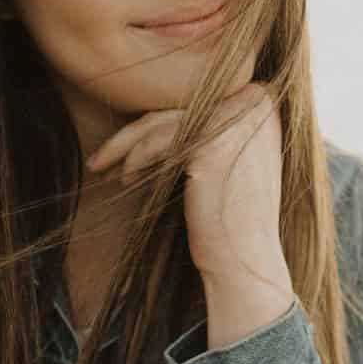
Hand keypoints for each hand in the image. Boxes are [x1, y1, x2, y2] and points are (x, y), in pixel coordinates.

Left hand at [85, 81, 289, 289]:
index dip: (155, 124)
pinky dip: (134, 159)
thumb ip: (205, 125)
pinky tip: (123, 178)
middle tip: (102, 156)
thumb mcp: (226, 157)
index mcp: (261, 101)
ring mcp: (234, 120)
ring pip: (161, 123)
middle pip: (176, 110)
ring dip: (123, 146)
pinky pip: (157, 142)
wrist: (245, 263)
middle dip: (133, 134)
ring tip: (101, 166)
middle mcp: (254, 102)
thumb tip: (155, 108)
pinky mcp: (212, 143)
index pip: (193, 103)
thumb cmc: (231, 216)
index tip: (125, 145)